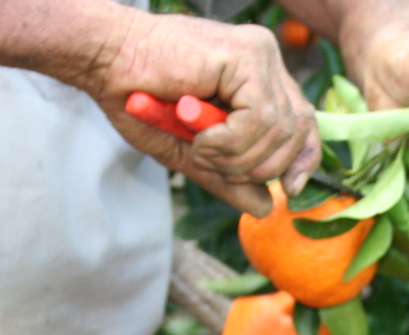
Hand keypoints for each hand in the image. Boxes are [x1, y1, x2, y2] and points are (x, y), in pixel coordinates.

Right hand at [80, 11, 320, 215]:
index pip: (303, 122)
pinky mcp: (245, 55)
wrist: (105, 58)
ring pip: (278, 131)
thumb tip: (265, 207)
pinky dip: (228, 141)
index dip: (303, 159)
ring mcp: (259, 54)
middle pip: (297, 131)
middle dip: (259, 166)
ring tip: (199, 147)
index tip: (290, 189)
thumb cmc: (139, 97)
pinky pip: (259, 120)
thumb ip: (228, 176)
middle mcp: (265, 59)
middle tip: (214, 164)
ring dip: (236, 156)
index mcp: (259, 75)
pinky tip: (200, 137)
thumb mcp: (191, 151)